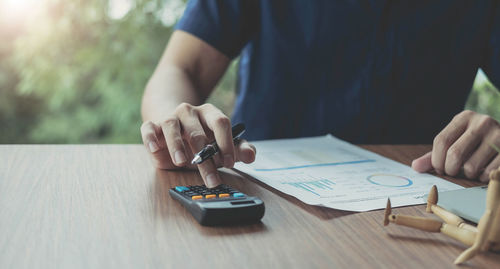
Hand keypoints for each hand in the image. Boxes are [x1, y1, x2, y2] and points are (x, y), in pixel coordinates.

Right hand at [140, 103, 255, 186]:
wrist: (173, 128)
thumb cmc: (201, 139)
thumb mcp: (221, 144)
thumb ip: (238, 149)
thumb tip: (251, 155)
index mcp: (209, 113)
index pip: (220, 122)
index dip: (226, 142)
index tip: (230, 163)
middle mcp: (189, 112)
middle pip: (198, 133)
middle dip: (205, 157)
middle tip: (212, 177)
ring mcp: (170, 117)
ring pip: (172, 127)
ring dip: (177, 145)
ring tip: (182, 162)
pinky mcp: (152, 126)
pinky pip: (148, 128)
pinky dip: (150, 137)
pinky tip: (154, 148)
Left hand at [412, 110, 499, 181]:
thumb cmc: (474, 143)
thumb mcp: (454, 142)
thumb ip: (434, 154)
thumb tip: (415, 167)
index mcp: (464, 118)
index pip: (441, 141)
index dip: (436, 160)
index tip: (439, 168)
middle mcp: (482, 123)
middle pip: (454, 154)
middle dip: (450, 169)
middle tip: (453, 171)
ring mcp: (498, 135)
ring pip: (471, 167)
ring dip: (467, 174)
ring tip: (471, 168)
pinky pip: (488, 173)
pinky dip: (482, 177)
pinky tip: (484, 170)